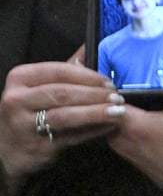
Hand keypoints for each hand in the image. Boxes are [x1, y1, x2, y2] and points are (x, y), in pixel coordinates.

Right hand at [0, 58, 122, 189]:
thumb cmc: (28, 111)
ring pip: (66, 115)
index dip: (88, 76)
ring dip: (96, 112)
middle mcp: (17, 99)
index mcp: (20, 78)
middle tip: (117, 96)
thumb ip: (65, 69)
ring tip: (118, 111)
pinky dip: (93, 130)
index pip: (59, 71)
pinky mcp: (37, 146)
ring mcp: (24, 125)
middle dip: (95, 94)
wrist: (8, 148)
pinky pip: (71, 136)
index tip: (109, 81)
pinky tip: (109, 126)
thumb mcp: (38, 85)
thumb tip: (89, 47)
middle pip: (63, 93)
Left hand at [108, 45, 162, 186]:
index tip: (104, 52)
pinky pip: (109, 121)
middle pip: (99, 101)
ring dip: (106, 95)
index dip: (101, 71)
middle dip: (101, 81)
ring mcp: (114, 142)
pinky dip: (112, 108)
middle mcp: (113, 133)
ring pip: (103, 112)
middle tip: (108, 56)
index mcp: (127, 122)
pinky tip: (123, 94)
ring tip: (114, 71)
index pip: (102, 92)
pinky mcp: (120, 147)